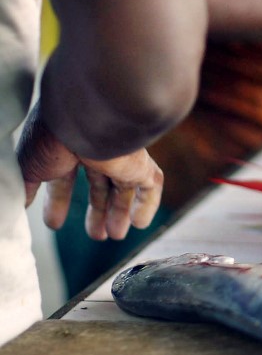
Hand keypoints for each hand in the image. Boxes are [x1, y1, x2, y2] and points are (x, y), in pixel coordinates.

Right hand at [17, 105, 163, 240]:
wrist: (84, 119)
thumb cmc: (50, 138)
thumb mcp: (28, 167)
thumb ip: (25, 188)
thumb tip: (18, 207)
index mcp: (66, 148)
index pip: (65, 179)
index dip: (60, 202)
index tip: (55, 224)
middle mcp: (94, 151)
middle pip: (99, 185)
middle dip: (97, 210)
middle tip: (97, 235)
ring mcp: (120, 156)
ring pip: (124, 187)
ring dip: (120, 212)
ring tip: (115, 235)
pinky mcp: (140, 163)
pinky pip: (151, 184)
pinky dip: (148, 204)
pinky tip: (141, 224)